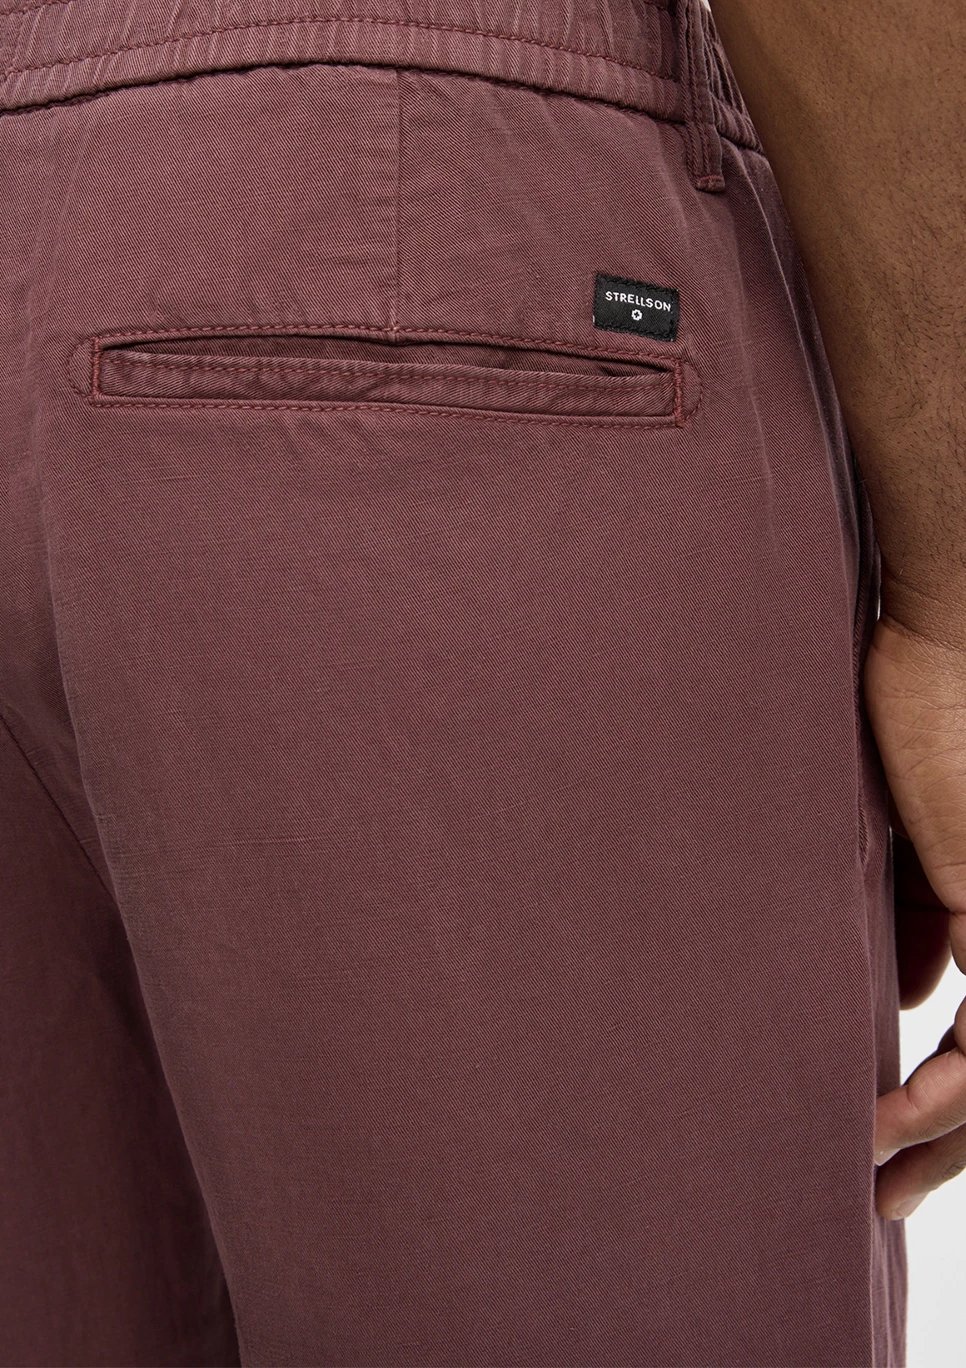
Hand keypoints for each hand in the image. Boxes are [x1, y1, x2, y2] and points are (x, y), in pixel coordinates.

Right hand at [864, 608, 965, 1218]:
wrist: (951, 637)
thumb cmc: (924, 713)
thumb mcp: (909, 836)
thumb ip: (921, 920)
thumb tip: (917, 998)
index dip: (950, 1107)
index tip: (889, 1140)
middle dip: (950, 1147)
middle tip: (888, 1195)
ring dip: (945, 1136)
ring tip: (880, 1173)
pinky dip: (947, 1085)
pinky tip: (893, 1111)